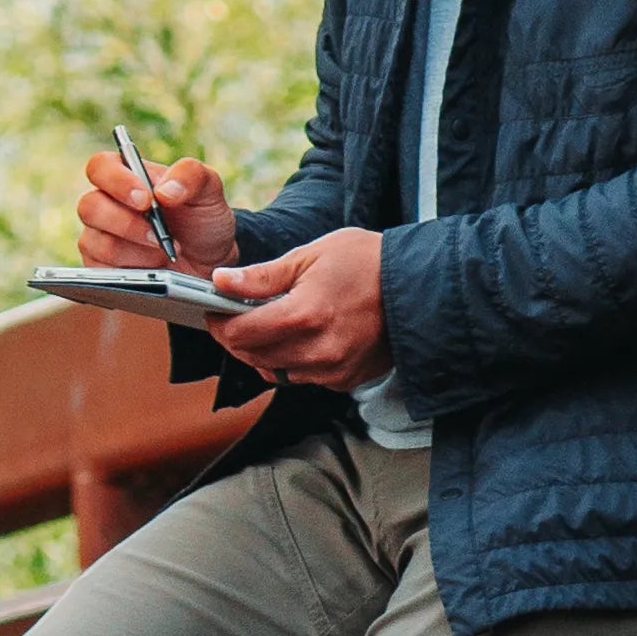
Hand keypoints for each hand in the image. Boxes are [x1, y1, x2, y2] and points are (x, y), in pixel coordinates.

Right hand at [77, 150, 237, 271]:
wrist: (210, 261)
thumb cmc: (202, 219)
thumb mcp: (208, 191)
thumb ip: (191, 175)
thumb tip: (164, 190)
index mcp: (127, 176)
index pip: (100, 166)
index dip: (116, 181)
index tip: (145, 199)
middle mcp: (106, 203)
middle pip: (90, 206)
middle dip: (127, 224)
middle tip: (160, 235)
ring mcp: (100, 236)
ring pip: (97, 242)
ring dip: (136, 250)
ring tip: (164, 252)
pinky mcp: (101, 266)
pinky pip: (101, 269)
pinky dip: (132, 270)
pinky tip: (153, 269)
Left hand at [209, 227, 392, 388]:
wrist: (421, 287)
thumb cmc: (369, 262)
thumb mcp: (312, 255)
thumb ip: (262, 276)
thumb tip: (221, 282)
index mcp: (303, 315)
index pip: (239, 333)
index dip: (219, 323)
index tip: (215, 310)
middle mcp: (316, 350)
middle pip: (252, 356)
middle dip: (238, 337)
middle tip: (239, 316)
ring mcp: (332, 370)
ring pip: (275, 371)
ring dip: (264, 352)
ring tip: (273, 325)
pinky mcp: (346, 380)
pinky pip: (303, 378)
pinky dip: (294, 362)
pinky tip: (304, 338)